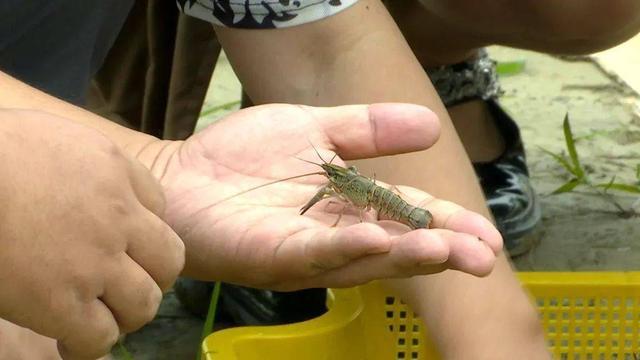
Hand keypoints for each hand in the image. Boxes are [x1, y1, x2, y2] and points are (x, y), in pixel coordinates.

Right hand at [0, 110, 183, 358]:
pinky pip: (100, 336)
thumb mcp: (61, 136)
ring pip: (144, 303)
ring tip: (100, 313)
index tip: (123, 242)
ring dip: (127, 313)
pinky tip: (69, 340)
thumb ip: (96, 162)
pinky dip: (89, 344)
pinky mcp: (58, 302)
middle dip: (153, 275)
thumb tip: (104, 183)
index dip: (143, 230)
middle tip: (125, 283)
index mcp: (117, 173)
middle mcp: (118, 219)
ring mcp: (93, 263)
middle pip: (169, 260)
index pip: (161, 208)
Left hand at [159, 103, 501, 289]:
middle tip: (484, 256)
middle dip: (441, 250)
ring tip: (444, 250)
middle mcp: (337, 236)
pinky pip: (316, 253)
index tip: (489, 234)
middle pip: (397, 244)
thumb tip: (432, 125)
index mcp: (351, 204)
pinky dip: (347, 247)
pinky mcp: (274, 256)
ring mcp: (307, 251)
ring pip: (364, 256)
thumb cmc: (244, 156)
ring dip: (405, 254)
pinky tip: (376, 238)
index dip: (448, 224)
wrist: (184, 174)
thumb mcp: (316, 129)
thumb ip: (369, 129)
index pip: (408, 215)